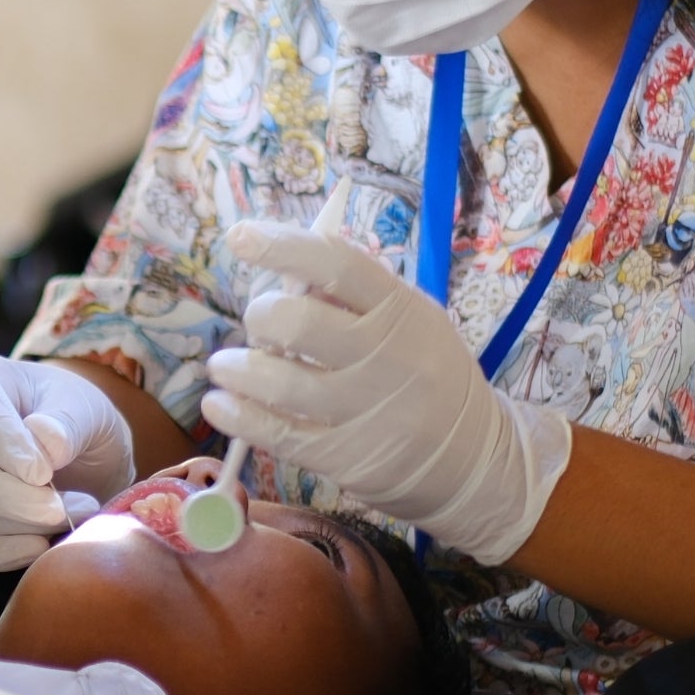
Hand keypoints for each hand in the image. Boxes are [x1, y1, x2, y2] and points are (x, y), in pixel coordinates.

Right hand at [0, 353, 137, 571]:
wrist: (81, 455)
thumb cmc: (75, 420)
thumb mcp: (86, 406)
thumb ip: (69, 420)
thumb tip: (46, 441)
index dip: (0, 441)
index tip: (42, 471)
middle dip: (7, 497)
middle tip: (57, 509)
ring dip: (20, 524)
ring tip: (75, 511)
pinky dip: (2, 555)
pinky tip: (40, 546)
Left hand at [202, 221, 571, 565]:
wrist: (474, 458)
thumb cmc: (426, 376)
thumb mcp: (412, 323)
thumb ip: (356, 298)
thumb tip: (284, 272)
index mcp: (402, 310)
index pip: (337, 265)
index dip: (283, 247)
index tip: (241, 236)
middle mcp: (388, 356)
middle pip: (299, 322)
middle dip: (261, 317)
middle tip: (257, 325)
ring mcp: (368, 410)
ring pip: (281, 381)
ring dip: (238, 369)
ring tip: (224, 367)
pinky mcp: (347, 457)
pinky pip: (278, 432)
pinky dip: (238, 415)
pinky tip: (220, 404)